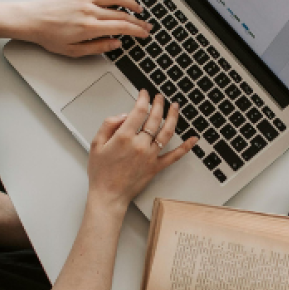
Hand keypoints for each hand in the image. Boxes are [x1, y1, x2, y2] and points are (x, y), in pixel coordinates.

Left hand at [19, 0, 151, 57]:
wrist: (31, 20)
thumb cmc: (48, 36)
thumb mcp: (73, 51)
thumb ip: (97, 47)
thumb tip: (115, 44)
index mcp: (90, 27)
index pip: (121, 27)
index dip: (136, 30)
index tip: (144, 33)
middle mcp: (90, 11)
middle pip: (121, 13)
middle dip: (137, 20)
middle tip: (145, 25)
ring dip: (129, 2)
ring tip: (138, 8)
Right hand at [86, 91, 197, 208]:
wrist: (108, 195)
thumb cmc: (101, 172)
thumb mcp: (96, 143)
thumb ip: (109, 124)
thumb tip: (124, 115)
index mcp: (124, 137)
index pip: (139, 111)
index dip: (143, 99)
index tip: (144, 94)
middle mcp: (140, 145)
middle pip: (154, 118)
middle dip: (158, 104)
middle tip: (159, 97)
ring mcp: (150, 156)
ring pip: (166, 132)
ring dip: (173, 117)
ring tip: (175, 107)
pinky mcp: (156, 167)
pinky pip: (174, 155)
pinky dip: (185, 147)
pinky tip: (193, 139)